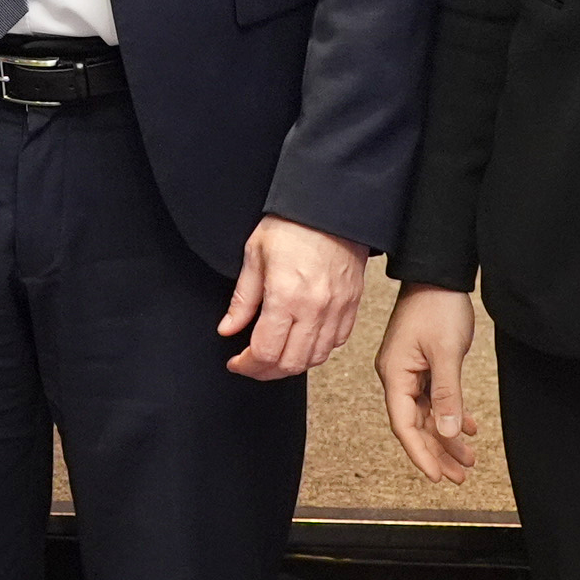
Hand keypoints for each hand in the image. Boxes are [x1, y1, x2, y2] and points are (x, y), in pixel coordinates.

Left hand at [217, 214, 367, 379]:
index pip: (265, 351)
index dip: (246, 364)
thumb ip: (242, 298)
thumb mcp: (255, 254)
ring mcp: (337, 310)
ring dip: (291, 365)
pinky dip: (316, 352)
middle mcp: (315, 309)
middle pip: (291, 363)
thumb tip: (228, 328)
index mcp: (286, 296)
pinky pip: (336, 344)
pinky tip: (301, 343)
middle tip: (250, 365)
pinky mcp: (351, 307)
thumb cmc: (292, 224)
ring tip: (273, 357)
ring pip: (315, 359)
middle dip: (265, 372)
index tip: (235, 362)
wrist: (331, 207)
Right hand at [376, 284, 482, 480]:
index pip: (404, 424)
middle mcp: (397, 376)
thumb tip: (446, 432)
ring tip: (469, 460)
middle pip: (415, 424)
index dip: (421, 453)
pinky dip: (451, 415)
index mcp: (395, 374)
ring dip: (447, 436)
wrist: (439, 275)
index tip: (438, 477)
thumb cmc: (437, 307)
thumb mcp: (445, 353)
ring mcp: (410, 370)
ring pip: (427, 414)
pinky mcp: (423, 364)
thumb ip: (447, 395)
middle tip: (459, 477)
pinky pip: (435, 399)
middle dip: (437, 452)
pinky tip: (469, 428)